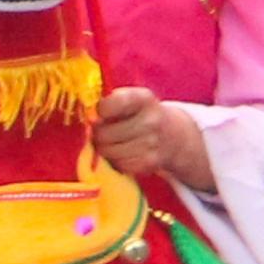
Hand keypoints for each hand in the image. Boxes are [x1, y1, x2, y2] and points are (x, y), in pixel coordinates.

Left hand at [94, 86, 218, 185]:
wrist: (173, 136)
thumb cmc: (141, 115)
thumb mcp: (132, 100)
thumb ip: (110, 103)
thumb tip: (89, 119)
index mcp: (144, 98)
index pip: (111, 104)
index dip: (101, 110)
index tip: (102, 112)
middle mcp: (151, 120)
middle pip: (104, 133)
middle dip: (98, 134)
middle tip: (104, 132)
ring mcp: (152, 143)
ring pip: (108, 151)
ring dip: (105, 149)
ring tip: (114, 142)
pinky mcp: (149, 163)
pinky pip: (118, 164)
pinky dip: (116, 161)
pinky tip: (124, 153)